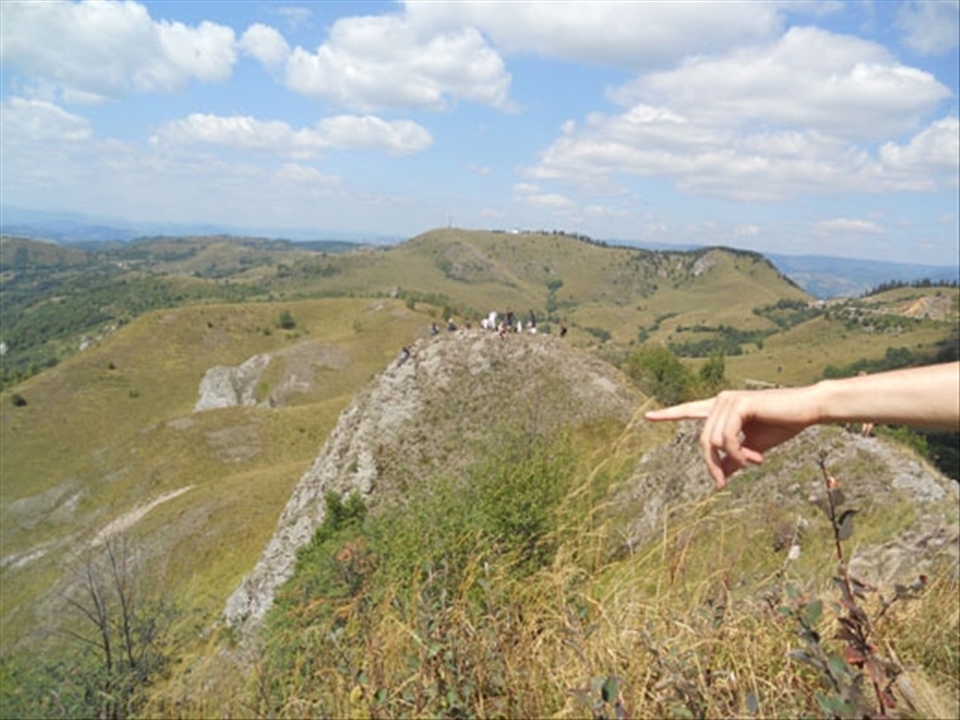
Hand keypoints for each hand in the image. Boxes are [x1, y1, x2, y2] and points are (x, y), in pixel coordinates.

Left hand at [645, 390, 812, 487]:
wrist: (807, 410)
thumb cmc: (782, 425)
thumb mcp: (754, 447)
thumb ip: (734, 458)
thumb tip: (721, 475)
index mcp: (722, 409)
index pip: (690, 410)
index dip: (669, 414)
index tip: (648, 416)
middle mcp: (720, 400)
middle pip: (703, 441)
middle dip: (712, 465)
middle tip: (722, 483)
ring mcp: (728, 400)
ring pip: (714, 442)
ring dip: (734, 460)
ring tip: (756, 463)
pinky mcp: (738, 404)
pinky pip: (726, 438)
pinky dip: (739, 454)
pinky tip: (756, 458)